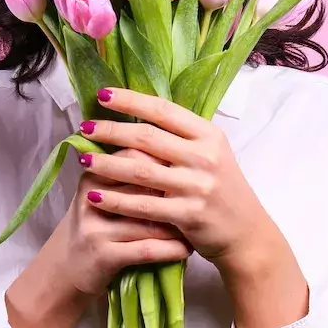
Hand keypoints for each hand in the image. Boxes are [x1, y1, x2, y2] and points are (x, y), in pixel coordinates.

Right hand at [6, 147, 190, 327]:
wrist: (66, 268)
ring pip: (149, 220)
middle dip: (177, 192)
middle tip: (205, 194)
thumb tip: (172, 148)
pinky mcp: (103, 255)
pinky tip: (188, 249)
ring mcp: (96, 228)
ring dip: (179, 224)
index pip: (134, 155)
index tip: (191, 166)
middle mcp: (92, 197)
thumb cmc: (96, 225)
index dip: (166, 160)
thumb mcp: (102, 192)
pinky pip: (147, 250)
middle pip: (144, 186)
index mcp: (93, 175)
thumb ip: (127, 170)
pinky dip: (171, 249)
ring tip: (201, 224)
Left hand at [76, 87, 309, 327]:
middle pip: (147, 138)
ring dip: (107, 165)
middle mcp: (204, 157)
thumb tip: (136, 114)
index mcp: (208, 135)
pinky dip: (115, 200)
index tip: (102, 95)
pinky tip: (93, 196)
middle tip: (84, 128)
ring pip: (141, 171)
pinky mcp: (189, 215)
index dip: (130, 101)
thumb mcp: (211, 154)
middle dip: (111, 131)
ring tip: (82, 159)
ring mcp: (197, 186)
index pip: (164, 110)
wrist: (245, 233)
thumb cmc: (220, 188)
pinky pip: (144, 206)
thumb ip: (180, 137)